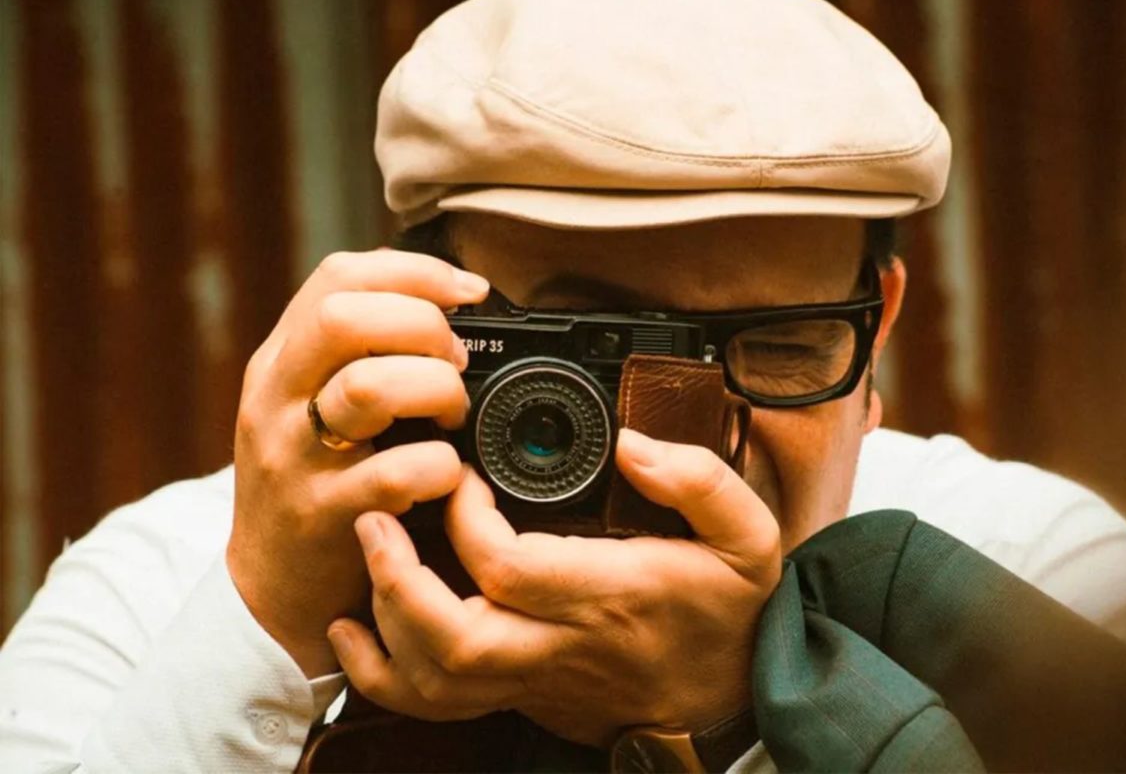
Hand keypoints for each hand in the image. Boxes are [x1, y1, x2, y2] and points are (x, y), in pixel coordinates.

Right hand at [227, 250, 488, 675]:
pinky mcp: (323, 516)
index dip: (415, 271)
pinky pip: (396, 473)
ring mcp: (294, 459)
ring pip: (368, 388)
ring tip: (453, 413)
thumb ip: (358, 352)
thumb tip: (445, 300)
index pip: (339, 278)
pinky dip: (442, 466)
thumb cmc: (314, 479)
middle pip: (344, 318)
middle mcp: (276, 400)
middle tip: (456, 361)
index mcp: (281, 360)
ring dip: (434, 390)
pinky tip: (446, 475)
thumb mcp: (311, 402)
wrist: (273, 584)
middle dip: (423, 326)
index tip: (469, 291)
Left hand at [329, 428, 781, 745]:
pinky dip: (383, 674)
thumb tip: (632, 443)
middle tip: (375, 515)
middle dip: (396, 577)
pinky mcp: (515, 692)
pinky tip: (356, 633)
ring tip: (367, 554)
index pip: (510, 568)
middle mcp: (558, 645)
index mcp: (607, 597)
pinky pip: (435, 704)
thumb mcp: (747, 538)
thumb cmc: (727, 617)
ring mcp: (530, 677)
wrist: (725, 703)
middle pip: (452, 637)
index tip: (463, 477)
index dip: (467, 519)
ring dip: (382, 621)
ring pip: (434, 680)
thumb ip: (699, 481)